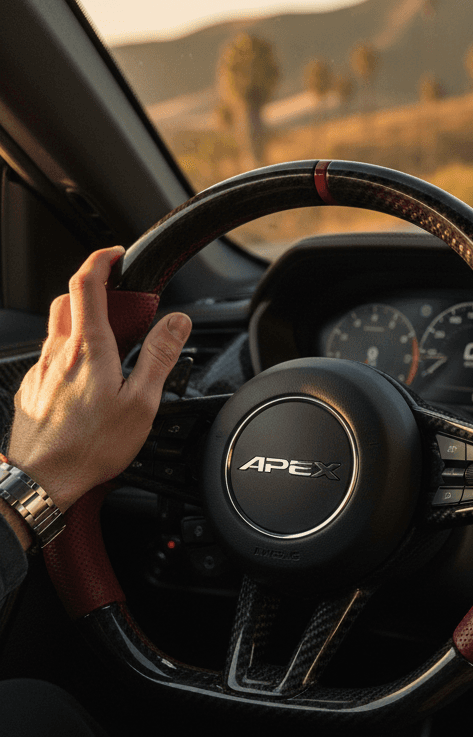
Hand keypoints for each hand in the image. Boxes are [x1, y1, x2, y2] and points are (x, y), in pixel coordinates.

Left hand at [7, 247, 190, 515]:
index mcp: (88, 349)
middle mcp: (58, 353)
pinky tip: (89, 382)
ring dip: (82, 323)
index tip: (117, 257)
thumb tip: (177, 323)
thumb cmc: (90, 447)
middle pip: (68, 301)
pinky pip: (52, 358)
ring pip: (58, 329)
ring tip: (109, 346)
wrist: (42, 479)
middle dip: (94, 292)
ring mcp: (41, 370)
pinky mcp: (32, 388)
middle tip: (120, 305)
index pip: (86, 284)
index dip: (101, 260)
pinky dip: (72, 355)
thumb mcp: (141, 403)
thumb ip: (160, 357)